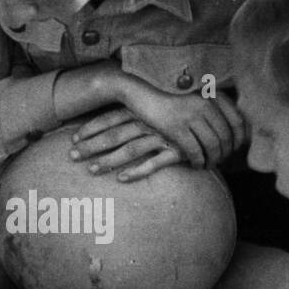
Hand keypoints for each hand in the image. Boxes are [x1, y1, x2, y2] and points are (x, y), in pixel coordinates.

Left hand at [69, 108, 184, 181]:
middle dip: (91, 145)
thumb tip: (118, 121)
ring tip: (91, 170)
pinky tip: (121, 179)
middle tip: (71, 156)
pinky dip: (137, 171)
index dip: (91, 127)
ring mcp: (163, 136)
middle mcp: (150, 122)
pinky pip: (154, 163)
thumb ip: (139, 114)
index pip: (111, 118)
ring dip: (109, 160)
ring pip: (130, 149)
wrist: (217, 117)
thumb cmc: (183, 114)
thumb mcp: (159, 110)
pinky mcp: (177, 150)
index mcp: (143, 110)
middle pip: (115, 134)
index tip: (73, 137)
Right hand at [118, 82, 247, 169]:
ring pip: (212, 145)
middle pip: (226, 136)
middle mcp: (205, 104)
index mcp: (212, 95)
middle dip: (225, 153)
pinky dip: (198, 161)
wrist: (142, 93)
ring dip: (213, 159)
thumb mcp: (195, 96)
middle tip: (220, 160)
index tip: (235, 149)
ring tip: (209, 164)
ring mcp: (190, 115)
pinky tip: (196, 165)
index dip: (239, 139)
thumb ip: (212, 107)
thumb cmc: (169, 97)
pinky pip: (194, 150)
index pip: (238, 121)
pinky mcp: (176, 127)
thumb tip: (230, 128)